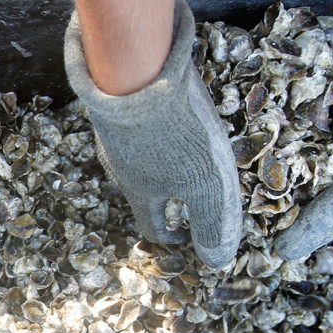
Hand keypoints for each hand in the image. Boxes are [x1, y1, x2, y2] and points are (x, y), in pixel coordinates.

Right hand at [65, 0, 243, 266]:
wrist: (136, 71)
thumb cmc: (176, 136)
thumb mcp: (208, 188)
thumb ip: (214, 225)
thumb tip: (218, 262)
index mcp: (141, 193)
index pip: (152, 228)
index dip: (172, 237)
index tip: (187, 233)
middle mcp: (122, 166)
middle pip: (143, 191)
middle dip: (166, 194)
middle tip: (190, 186)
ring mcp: (115, 133)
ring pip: (137, 156)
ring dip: (159, 157)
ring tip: (184, 145)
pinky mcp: (115, 102)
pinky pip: (136, 123)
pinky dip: (152, 125)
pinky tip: (170, 107)